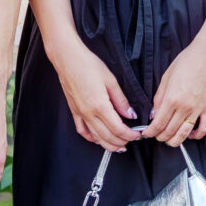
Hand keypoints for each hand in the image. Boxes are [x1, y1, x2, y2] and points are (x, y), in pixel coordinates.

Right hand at [49, 37, 141, 152]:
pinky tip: (97, 139)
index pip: (118, 128)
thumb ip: (121, 100)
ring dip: (108, 145)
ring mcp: (80, 113)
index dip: (129, 135)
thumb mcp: (110, 80)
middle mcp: (88, 113)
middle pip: (107, 136)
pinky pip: (82, 130)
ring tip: (118, 147)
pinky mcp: (74, 111)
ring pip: (95, 137)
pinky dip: (91, 138)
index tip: (137, 135)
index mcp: (100, 105)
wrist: (67, 58)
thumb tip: (130, 114)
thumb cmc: (88, 64)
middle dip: (121, 142)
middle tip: (131, 142)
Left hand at [146, 39, 205, 146]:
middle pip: (169, 132)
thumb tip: (154, 113)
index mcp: (171, 98)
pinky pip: (203, 129)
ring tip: (169, 139)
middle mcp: (184, 107)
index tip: (147, 133)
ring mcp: (198, 110)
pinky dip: (195, 136)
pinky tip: (189, 135)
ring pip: (184, 134)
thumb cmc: (187, 61)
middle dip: (160, 137)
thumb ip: (158, 97)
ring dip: (174, 141)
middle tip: (156, 136)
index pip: (158, 124)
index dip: (150, 132)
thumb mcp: (166, 77)